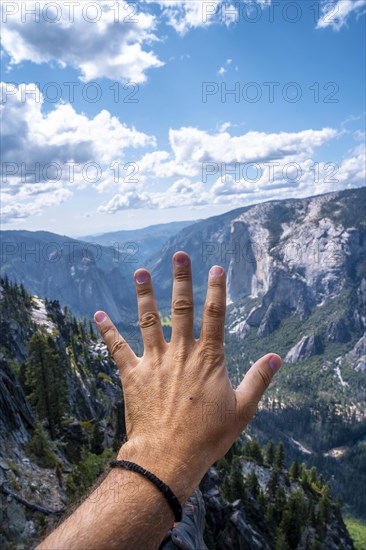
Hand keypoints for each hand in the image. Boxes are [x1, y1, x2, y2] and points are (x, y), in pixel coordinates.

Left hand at [94, 251, 280, 501]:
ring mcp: (155, 362)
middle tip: (179, 255)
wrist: (169, 456)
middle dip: (181, 279)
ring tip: (140, 272)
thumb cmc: (208, 436)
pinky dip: (107, 331)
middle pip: (182, 308)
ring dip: (145, 294)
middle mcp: (181, 353)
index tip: (216, 268)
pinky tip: (97, 315)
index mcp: (208, 358)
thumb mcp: (242, 409)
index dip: (216, 290)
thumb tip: (277, 358)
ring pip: (149, 320)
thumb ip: (258, 380)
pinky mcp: (133, 375)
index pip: (215, 315)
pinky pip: (118, 348)